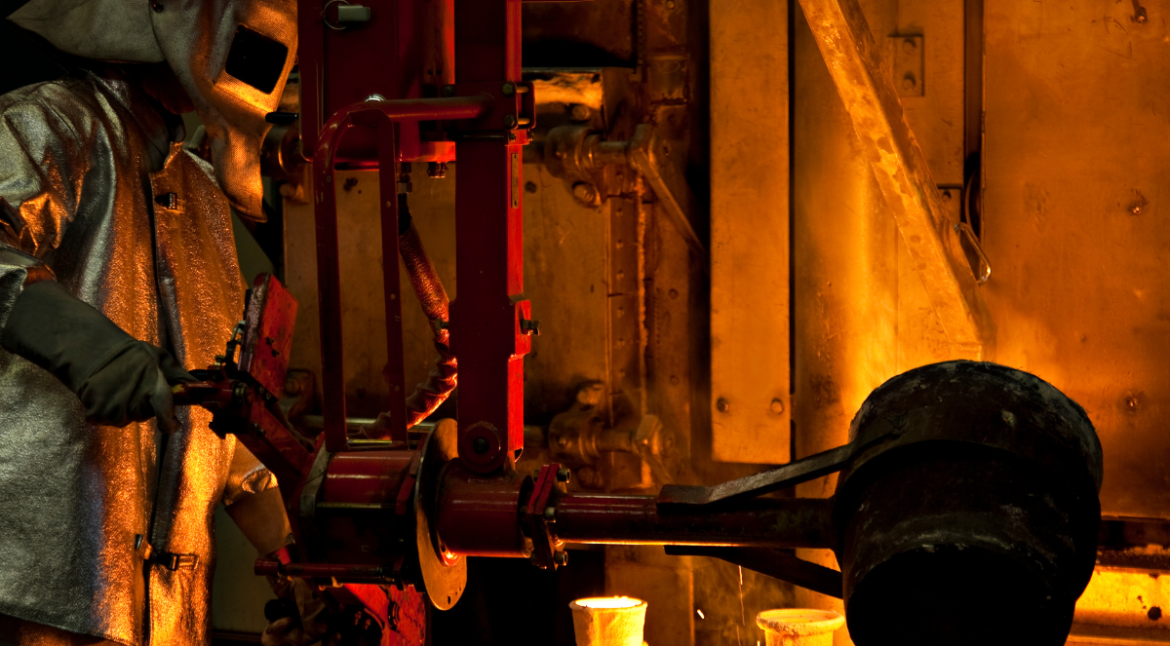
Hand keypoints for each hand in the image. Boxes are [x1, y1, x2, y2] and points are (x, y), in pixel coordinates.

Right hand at [1, 280, 193, 431]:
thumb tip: (196, 385)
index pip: (164, 411)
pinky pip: (107, 420)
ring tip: (119, 388)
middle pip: (143, 415)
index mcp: (151, 383)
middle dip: (143, 406)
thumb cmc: (128, 354)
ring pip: (126, 419)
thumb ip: (177, 373)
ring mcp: (113, 408)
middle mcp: (133, 399)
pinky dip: (107, 411)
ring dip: (124, 409)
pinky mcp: (96, 413)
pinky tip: (106, 394)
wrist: (89, 351)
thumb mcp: (157, 356)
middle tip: (134, 387)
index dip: (170, 423)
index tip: (173, 425)